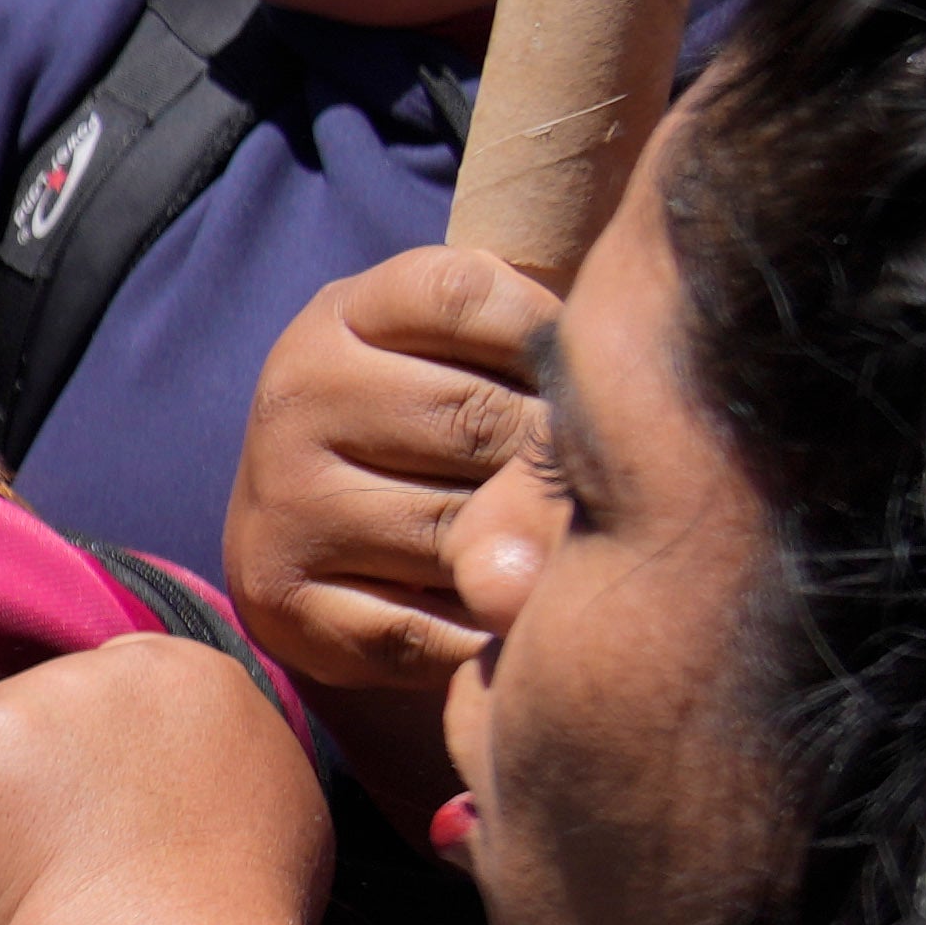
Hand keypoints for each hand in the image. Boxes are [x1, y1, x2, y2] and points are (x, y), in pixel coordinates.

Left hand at [0, 626, 338, 924]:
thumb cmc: (239, 913)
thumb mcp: (279, 802)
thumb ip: (222, 756)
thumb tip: (186, 768)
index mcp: (189, 672)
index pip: (118, 685)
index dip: (96, 751)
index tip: (94, 806)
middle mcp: (100, 669)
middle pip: (42, 705)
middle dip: (38, 771)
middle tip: (60, 853)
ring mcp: (20, 704)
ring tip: (30, 877)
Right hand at [222, 239, 559, 801]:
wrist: (309, 530)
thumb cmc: (429, 421)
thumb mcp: (456, 343)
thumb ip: (531, 324)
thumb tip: (641, 334)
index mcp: (339, 317)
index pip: (467, 295)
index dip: (551, 338)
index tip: (582, 378)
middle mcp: (295, 399)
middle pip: (477, 417)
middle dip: (552, 457)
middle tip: (595, 481)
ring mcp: (283, 505)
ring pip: (457, 532)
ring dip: (522, 547)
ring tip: (554, 544)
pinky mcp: (285, 604)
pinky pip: (425, 629)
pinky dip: (480, 629)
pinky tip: (502, 608)